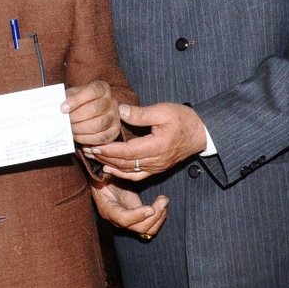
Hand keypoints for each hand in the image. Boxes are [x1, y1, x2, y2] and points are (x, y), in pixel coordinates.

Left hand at [62, 81, 120, 146]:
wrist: (87, 111)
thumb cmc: (78, 102)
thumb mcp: (72, 95)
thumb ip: (67, 99)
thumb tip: (61, 108)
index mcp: (102, 88)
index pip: (91, 91)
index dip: (76, 100)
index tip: (63, 108)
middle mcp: (111, 101)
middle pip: (95, 109)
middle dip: (77, 117)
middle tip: (65, 122)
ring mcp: (115, 116)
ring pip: (99, 125)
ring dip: (81, 129)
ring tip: (70, 130)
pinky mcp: (115, 131)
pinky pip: (102, 138)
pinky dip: (88, 140)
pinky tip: (78, 138)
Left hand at [91, 102, 206, 180]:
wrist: (202, 133)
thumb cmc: (184, 119)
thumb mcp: (163, 111)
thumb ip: (141, 113)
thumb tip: (120, 111)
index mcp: (156, 146)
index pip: (127, 152)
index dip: (109, 150)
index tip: (94, 146)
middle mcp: (156, 161)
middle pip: (125, 163)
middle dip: (104, 158)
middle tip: (86, 151)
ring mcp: (156, 167)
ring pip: (129, 171)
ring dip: (110, 165)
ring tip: (94, 158)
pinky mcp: (157, 168)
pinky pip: (137, 175)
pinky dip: (122, 174)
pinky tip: (110, 169)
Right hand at [91, 180, 168, 237]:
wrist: (106, 185)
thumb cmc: (104, 178)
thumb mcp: (102, 175)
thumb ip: (104, 175)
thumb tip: (106, 170)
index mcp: (108, 210)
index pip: (123, 219)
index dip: (137, 215)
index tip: (150, 208)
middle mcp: (119, 221)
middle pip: (140, 228)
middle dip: (155, 216)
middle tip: (163, 200)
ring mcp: (130, 222)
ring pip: (148, 230)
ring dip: (160, 217)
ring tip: (164, 200)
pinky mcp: (138, 220)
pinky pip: (151, 226)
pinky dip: (160, 217)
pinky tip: (162, 203)